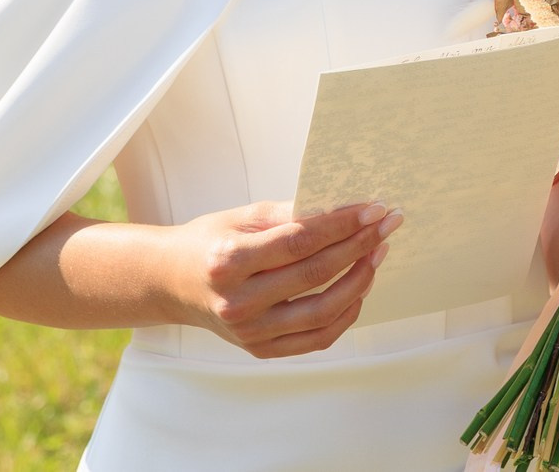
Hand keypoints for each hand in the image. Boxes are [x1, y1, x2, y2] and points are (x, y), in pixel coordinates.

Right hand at [158, 199, 396, 357]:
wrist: (172, 283)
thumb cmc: (210, 243)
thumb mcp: (243, 217)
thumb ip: (291, 213)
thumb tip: (345, 209)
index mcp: (229, 260)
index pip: (300, 241)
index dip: (343, 225)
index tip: (374, 210)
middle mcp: (237, 301)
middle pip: (315, 275)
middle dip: (359, 246)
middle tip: (386, 226)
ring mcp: (249, 331)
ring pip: (322, 313)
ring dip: (360, 281)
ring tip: (376, 254)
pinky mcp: (259, 349)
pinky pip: (316, 339)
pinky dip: (345, 315)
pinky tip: (359, 289)